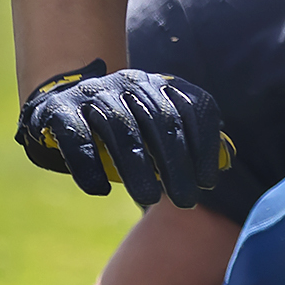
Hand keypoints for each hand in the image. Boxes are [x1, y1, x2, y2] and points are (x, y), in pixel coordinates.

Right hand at [16, 66, 231, 208]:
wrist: (63, 97)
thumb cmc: (125, 122)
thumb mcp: (157, 122)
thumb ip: (189, 138)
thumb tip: (225, 162)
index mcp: (160, 84)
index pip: (193, 108)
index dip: (205, 146)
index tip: (208, 184)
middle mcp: (130, 83)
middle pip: (160, 120)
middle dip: (176, 164)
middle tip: (186, 202)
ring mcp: (94, 94)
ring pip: (120, 128)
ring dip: (138, 167)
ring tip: (150, 200)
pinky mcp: (59, 110)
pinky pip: (76, 137)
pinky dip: (88, 164)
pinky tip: (100, 190)